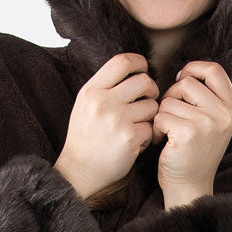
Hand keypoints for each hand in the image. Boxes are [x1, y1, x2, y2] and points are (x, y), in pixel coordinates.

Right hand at [55, 53, 159, 197]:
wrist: (79, 170)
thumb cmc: (85, 136)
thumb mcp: (85, 104)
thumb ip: (105, 87)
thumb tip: (134, 70)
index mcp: (91, 90)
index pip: (122, 61)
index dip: (139, 62)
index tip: (143, 69)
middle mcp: (103, 102)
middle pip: (144, 81)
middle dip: (151, 91)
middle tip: (146, 100)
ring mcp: (117, 120)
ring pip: (152, 106)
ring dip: (149, 116)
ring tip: (135, 126)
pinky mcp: (129, 138)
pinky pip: (151, 128)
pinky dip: (147, 136)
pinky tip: (134, 142)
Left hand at [152, 61, 231, 204]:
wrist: (190, 186)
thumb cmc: (194, 152)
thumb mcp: (211, 122)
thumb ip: (206, 98)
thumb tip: (185, 72)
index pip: (214, 70)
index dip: (193, 69)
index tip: (181, 80)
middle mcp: (224, 114)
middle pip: (187, 82)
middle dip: (172, 96)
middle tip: (171, 115)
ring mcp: (208, 124)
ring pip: (170, 100)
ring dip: (162, 115)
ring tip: (168, 132)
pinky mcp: (189, 133)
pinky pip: (161, 115)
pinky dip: (156, 128)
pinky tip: (162, 141)